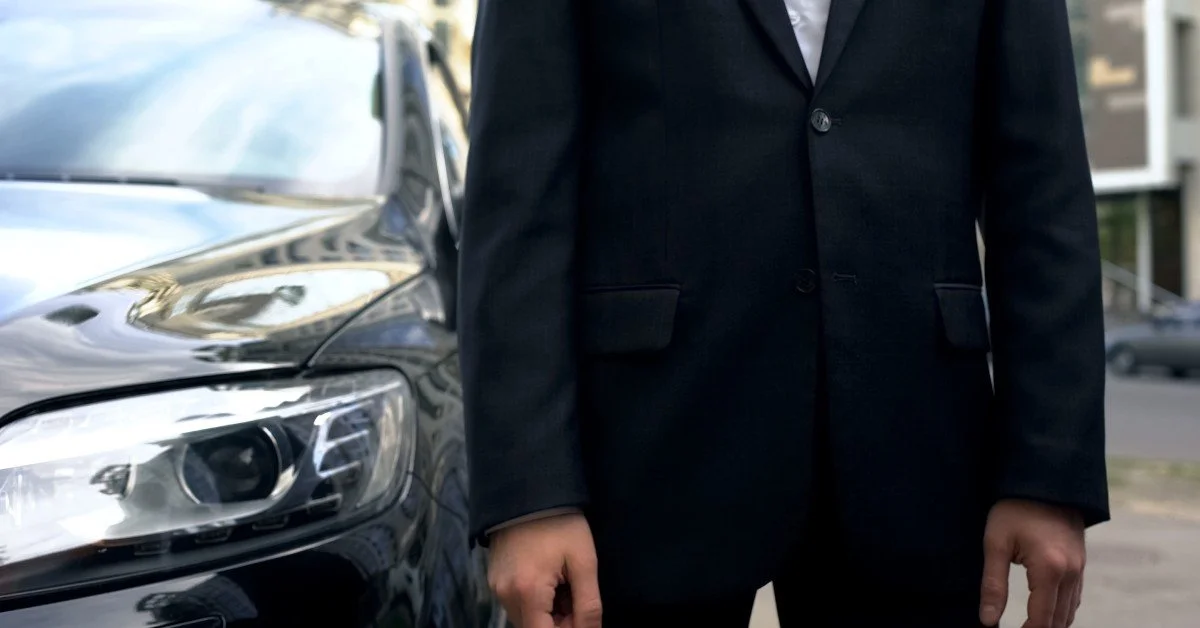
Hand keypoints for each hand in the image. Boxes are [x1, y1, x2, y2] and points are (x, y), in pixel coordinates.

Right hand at [488, 513, 602, 627]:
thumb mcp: (584, 562)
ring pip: (526, 619)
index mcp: (528, 592)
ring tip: (563, 583)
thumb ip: (589, 605)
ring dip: (548, 613)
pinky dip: (535, 601)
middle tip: (576, 594)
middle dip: (560, 622)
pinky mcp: (494, 580)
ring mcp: (496, 588)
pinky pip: (517, 604)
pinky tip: (549, 579)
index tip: (582, 616)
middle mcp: (506, 595)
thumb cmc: (561, 523)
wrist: (529, 489)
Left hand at [979, 499, 1086, 627]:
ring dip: (1051, 624)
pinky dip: (1061, 611)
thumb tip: (988, 621)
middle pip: (1058, 621)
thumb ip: (993, 585)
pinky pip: (1074, 597)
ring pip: (1069, 612)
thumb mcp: (995, 543)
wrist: (1045, 478)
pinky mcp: (1081, 563)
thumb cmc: (1014, 508)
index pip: (1041, 620)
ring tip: (1028, 627)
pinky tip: (1044, 613)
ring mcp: (1080, 568)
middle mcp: (1071, 573)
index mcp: (1050, 570)